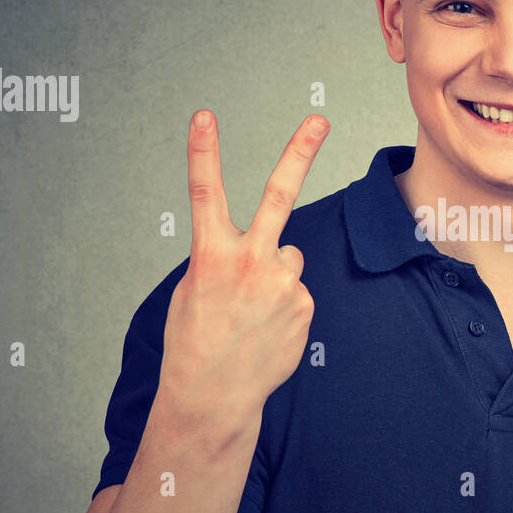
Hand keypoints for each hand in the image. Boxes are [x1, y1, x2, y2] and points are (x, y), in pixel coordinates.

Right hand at [154, 110, 328, 450]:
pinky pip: (296, 290)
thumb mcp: (193, 291)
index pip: (204, 193)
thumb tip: (276, 248)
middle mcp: (249, 262)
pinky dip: (284, 304)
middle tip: (319, 120)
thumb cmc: (195, 341)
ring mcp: (282, 284)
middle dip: (299, 153)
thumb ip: (226, 258)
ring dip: (274, 274)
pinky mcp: (304, 305)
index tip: (204, 116)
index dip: (203, 152)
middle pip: (278, 196)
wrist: (214, 396)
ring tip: (252, 312)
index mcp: (210, 255)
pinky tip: (266, 329)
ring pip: (287, 257)